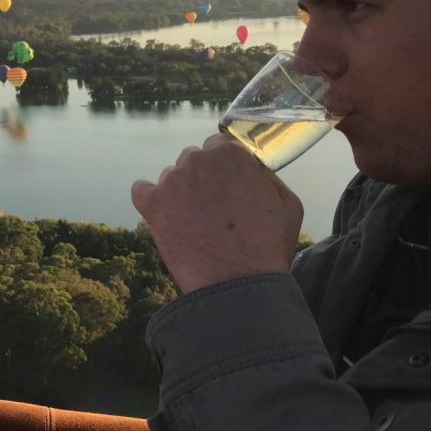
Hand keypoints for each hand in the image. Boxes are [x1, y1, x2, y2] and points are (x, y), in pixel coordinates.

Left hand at [130, 133, 301, 293]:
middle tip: (214, 207)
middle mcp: (197, 159)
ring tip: (195, 222)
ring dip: (181, 192)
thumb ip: (265, 176)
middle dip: (203, 178)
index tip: (230, 186)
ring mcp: (171, 180)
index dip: (226, 168)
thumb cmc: (266, 246)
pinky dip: (151, 200)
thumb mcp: (288, 203)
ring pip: (171, 177)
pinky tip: (165, 216)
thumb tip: (251, 169)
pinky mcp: (151, 202)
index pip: (220, 147)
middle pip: (195, 160)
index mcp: (230, 154)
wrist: (236, 284)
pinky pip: (142, 190)